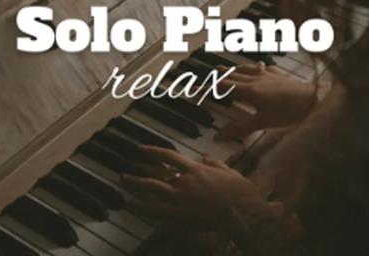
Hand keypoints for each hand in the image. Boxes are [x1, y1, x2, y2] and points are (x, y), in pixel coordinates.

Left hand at [122, 146, 273, 228]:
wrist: (245, 213)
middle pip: (154, 179)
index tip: (140, 150)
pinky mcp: (184, 217)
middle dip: (137, 178)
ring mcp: (182, 202)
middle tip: (123, 175)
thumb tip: (205, 156)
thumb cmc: (239, 191)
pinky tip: (137, 209)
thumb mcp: (228, 171)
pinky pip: (159, 214)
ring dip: (136, 194)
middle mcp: (185, 184)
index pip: (168, 157)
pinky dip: (145, 211)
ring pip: (153, 197)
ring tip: (125, 193)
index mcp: (195, 170)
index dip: (152, 152)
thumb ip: (214, 163)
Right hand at [215, 63, 319, 141]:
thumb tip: (219, 135)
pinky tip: (259, 66)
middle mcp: (256, 79)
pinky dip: (256, 67)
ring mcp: (268, 75)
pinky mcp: (279, 75)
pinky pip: (263, 68)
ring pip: (245, 69)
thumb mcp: (263, 123)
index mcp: (249, 91)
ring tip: (225, 68)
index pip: (222, 88)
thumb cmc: (291, 112)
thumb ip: (240, 128)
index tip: (194, 88)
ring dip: (234, 69)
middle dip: (218, 76)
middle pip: (232, 75)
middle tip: (208, 74)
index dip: (207, 88)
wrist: (316, 99)